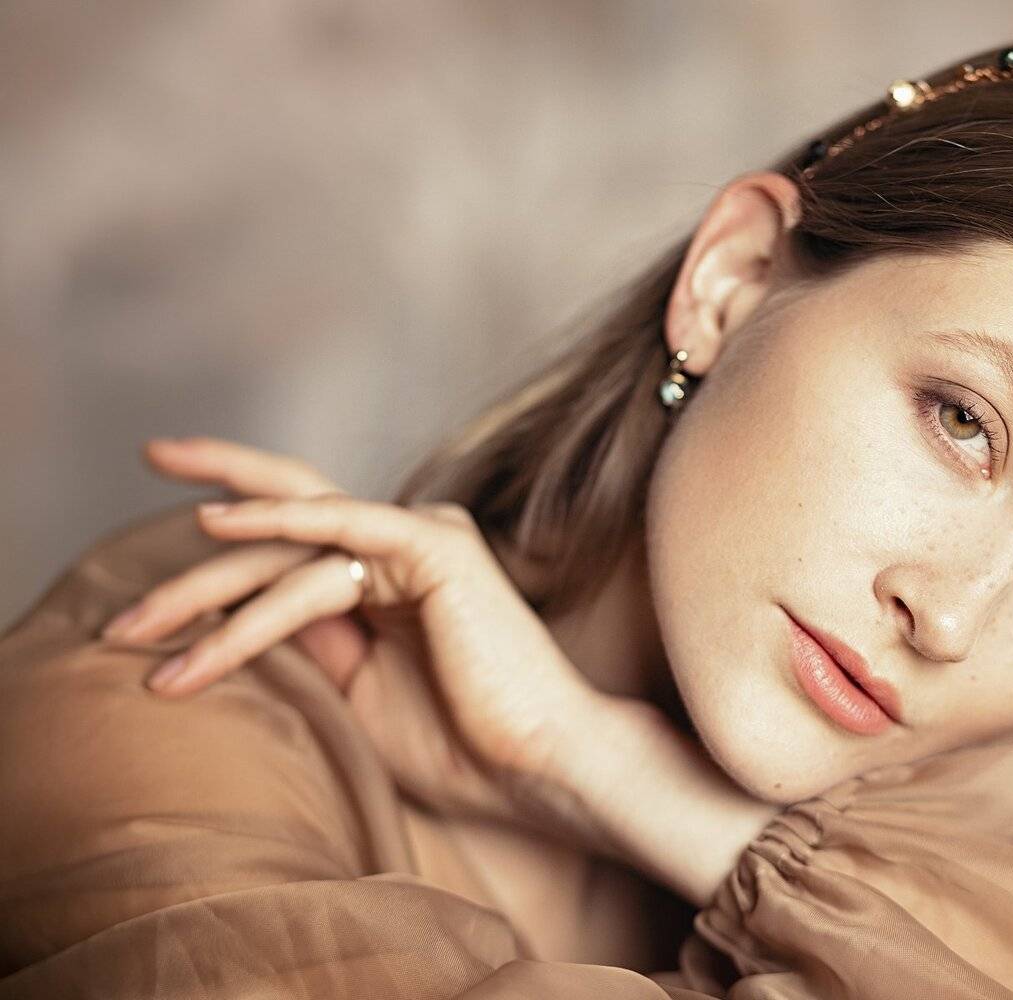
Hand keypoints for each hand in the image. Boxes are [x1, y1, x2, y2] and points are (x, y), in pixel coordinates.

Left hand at [102, 437, 614, 835]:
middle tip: (117, 618)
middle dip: (192, 561)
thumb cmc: (463, 745)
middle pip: (278, 531)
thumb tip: (241, 619)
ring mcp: (420, 538)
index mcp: (392, 577)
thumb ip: (311, 644)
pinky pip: (340, 527)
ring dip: (209, 591)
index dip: (216, 562)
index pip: (291, 552)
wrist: (537, 768)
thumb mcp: (358, 693)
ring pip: (291, 547)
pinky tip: (212, 523)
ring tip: (141, 633)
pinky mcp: (433, 546)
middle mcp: (404, 545)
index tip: (142, 605)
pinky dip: (274, 522)